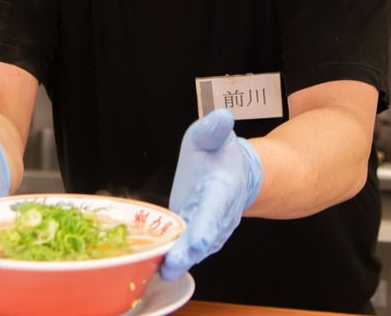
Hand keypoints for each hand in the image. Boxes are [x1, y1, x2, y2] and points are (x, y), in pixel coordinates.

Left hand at [161, 109, 262, 280]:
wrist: (237, 174)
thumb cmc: (219, 152)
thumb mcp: (213, 135)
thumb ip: (214, 129)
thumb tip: (222, 118)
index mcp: (220, 189)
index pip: (214, 211)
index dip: (205, 229)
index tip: (196, 245)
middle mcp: (218, 215)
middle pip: (204, 239)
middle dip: (187, 254)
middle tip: (168, 267)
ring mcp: (210, 230)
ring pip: (195, 250)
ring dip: (178, 262)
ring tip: (156, 271)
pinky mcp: (197, 236)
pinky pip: (187, 251)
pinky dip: (173, 260)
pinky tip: (152, 268)